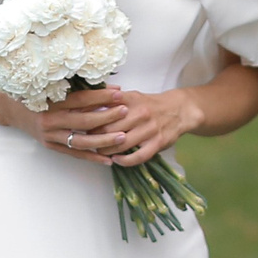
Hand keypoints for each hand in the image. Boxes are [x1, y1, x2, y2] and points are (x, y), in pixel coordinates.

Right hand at [21, 87, 130, 159]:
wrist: (10, 108)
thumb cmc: (33, 93)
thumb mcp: (52, 86)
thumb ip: (79, 88)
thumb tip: (111, 87)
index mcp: (51, 101)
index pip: (81, 99)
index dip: (101, 97)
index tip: (119, 94)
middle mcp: (50, 120)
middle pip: (84, 120)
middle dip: (107, 116)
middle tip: (125, 111)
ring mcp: (50, 135)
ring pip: (80, 141)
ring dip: (103, 140)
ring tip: (122, 137)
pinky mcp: (50, 145)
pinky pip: (74, 153)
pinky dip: (91, 157)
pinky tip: (108, 159)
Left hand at [62, 84, 202, 166]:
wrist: (179, 109)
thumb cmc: (149, 104)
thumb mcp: (131, 96)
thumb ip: (110, 100)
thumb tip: (84, 103)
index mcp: (130, 100)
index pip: (103, 109)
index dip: (89, 119)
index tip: (79, 125)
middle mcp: (140, 113)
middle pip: (109, 128)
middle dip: (95, 137)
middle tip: (86, 142)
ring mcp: (149, 129)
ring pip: (122, 143)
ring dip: (107, 150)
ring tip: (99, 152)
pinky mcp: (158, 142)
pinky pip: (138, 156)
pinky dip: (125, 160)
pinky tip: (117, 161)